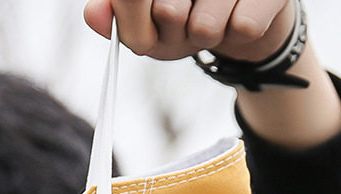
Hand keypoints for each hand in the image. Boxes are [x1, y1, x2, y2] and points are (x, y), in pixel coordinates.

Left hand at [84, 0, 295, 62]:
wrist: (246, 12)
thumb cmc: (188, 15)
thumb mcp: (149, 25)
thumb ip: (118, 19)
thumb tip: (94, 13)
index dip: (135, 20)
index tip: (148, 26)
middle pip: (168, 12)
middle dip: (172, 31)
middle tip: (185, 18)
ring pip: (205, 27)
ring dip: (206, 35)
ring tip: (212, 16)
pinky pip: (243, 27)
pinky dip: (238, 33)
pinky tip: (238, 14)